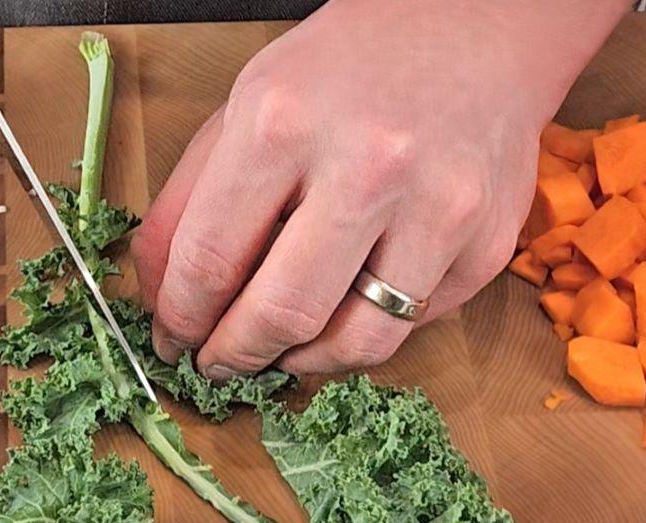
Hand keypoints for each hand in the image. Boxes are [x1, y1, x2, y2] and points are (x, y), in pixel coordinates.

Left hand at [134, 0, 629, 378]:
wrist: (473, 28)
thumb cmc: (350, 68)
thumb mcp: (248, 105)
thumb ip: (190, 200)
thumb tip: (160, 295)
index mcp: (284, 123)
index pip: (210, 261)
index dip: (181, 320)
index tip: (175, 341)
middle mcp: (367, 167)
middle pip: (283, 314)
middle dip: (237, 357)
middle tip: (222, 365)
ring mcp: (439, 210)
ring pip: (359, 343)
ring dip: (306, 362)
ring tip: (285, 350)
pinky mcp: (485, 244)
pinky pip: (414, 323)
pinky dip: (371, 327)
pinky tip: (351, 302)